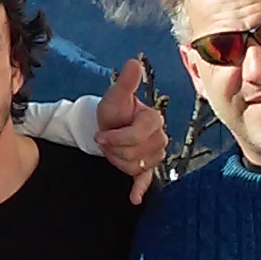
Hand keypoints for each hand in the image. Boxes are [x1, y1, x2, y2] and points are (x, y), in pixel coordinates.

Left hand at [95, 58, 167, 203]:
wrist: (108, 126)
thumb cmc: (113, 111)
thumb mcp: (115, 96)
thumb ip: (126, 82)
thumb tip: (133, 62)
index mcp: (154, 119)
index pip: (137, 135)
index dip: (117, 137)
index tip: (100, 135)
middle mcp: (159, 137)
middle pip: (136, 153)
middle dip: (115, 148)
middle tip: (106, 140)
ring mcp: (154, 154)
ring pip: (135, 165)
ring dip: (117, 159)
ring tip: (112, 149)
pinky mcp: (146, 168)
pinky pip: (146, 180)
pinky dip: (139, 189)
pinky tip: (133, 198)